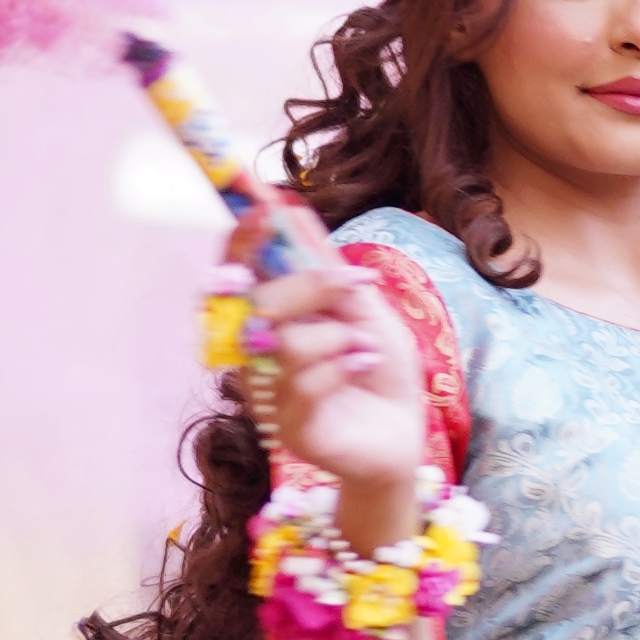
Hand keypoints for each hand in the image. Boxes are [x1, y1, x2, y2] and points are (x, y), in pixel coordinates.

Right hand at [212, 215, 428, 531]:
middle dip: (309, 285)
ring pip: (281, 343)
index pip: (235, 274)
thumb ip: (324, 266)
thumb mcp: (362, 306)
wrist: (404, 431)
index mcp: (267, 320)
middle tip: (354, 287)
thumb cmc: (378, 369)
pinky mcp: (286, 429)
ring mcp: (266, 394)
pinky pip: (302, 384)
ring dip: (335, 335)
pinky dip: (342, 366)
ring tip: (364, 346)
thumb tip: (293, 208)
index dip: (241, 240)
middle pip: (254, 303)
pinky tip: (362, 368)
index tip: (263, 207)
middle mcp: (255, 356)